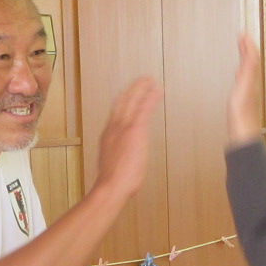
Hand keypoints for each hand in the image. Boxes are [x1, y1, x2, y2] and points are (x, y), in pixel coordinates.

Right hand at [93, 77, 161, 199]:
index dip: (124, 100)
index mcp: (108, 134)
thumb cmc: (114, 181)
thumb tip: (124, 159)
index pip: (116, 112)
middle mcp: (113, 127)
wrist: (111, 185)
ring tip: (149, 80)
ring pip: (131, 100)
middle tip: (141, 80)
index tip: (130, 94)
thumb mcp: (113, 164)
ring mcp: (123, 127)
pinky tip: (157, 90)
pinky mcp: (134, 130)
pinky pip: (143, 108)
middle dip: (132, 88)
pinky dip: (150, 97)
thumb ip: (118, 155)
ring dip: (141, 88)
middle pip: (122, 101)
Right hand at [226, 34, 263, 147]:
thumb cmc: (242, 115)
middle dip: (246, 50)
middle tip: (241, 38)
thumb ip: (248, 69)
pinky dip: (240, 73)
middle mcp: (251, 85)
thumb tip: (251, 50)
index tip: (242, 33)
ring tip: (240, 51)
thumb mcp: (244, 87)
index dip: (247, 45)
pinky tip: (237, 76)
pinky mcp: (242, 102)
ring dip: (243, 59)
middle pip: (251, 63)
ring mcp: (247, 93)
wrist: (242, 136)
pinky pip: (242, 81)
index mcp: (252, 80)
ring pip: (247, 71)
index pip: (252, 58)